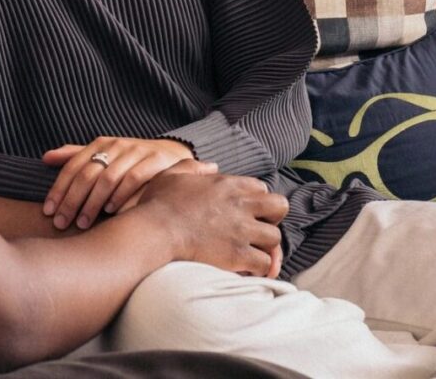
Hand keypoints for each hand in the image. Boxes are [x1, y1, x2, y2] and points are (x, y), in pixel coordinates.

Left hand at [42, 137, 195, 230]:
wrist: (171, 153)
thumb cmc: (129, 160)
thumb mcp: (103, 155)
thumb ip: (76, 156)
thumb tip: (45, 158)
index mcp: (100, 144)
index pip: (73, 166)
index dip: (58, 189)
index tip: (48, 211)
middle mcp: (116, 145)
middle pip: (88, 174)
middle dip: (72, 201)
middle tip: (62, 223)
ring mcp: (136, 152)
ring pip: (108, 178)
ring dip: (93, 203)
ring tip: (83, 223)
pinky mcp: (155, 160)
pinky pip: (134, 179)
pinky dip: (121, 196)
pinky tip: (111, 212)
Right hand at [131, 169, 286, 278]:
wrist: (155, 231)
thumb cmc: (159, 204)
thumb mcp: (173, 174)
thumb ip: (195, 167)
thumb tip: (212, 165)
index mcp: (228, 185)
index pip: (261, 188)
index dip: (256, 200)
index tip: (245, 211)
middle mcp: (240, 205)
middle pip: (280, 207)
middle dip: (273, 219)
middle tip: (258, 230)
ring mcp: (242, 230)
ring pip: (275, 238)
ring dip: (266, 247)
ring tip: (252, 253)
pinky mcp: (238, 255)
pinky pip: (265, 263)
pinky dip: (259, 269)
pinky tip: (246, 270)